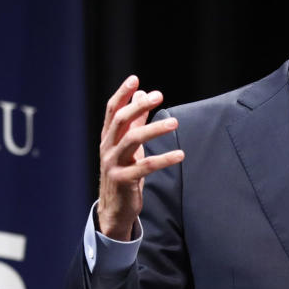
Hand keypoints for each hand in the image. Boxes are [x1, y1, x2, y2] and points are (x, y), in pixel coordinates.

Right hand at [97, 75, 184, 240]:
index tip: (135, 79)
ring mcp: (113, 164)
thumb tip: (142, 94)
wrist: (114, 208)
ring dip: (154, 129)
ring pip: (132, 140)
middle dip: (139, 106)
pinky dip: (164, 159)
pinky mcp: (124, 180)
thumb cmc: (123, 172)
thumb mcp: (129, 146)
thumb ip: (136, 121)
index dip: (122, 94)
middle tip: (159, 96)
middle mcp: (107, 148)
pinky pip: (146, 167)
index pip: (112, 111)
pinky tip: (180, 154)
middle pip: (121, 121)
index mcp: (108, 138)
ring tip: (175, 122)